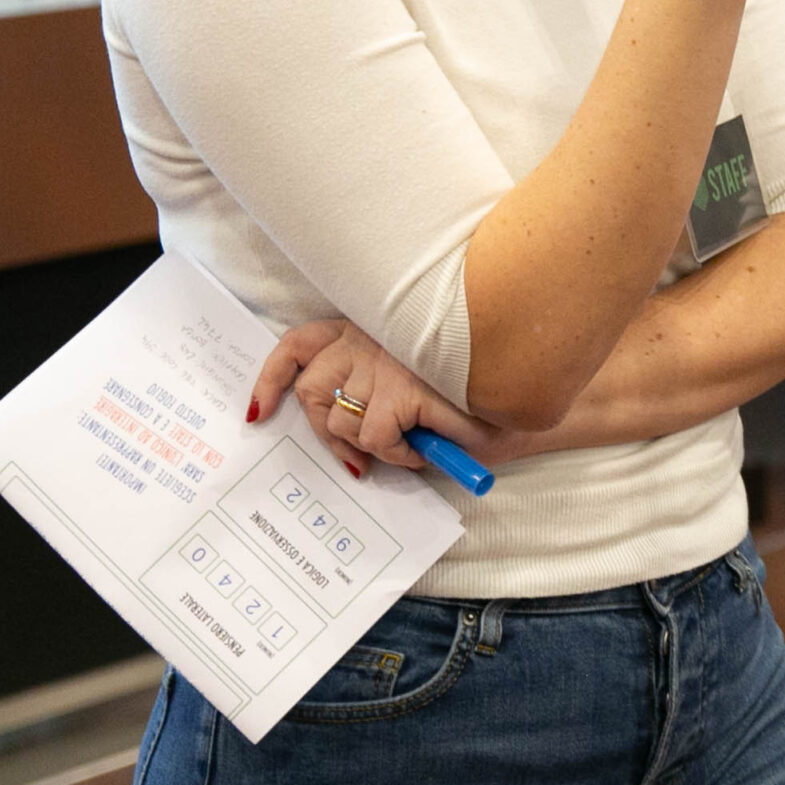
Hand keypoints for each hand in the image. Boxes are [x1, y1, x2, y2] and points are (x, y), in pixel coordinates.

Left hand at [249, 319, 544, 477]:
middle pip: (310, 393)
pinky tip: (423, 449)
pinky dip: (396, 455)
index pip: (299, 344)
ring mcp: (383, 362)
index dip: (272, 380)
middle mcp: (368, 336)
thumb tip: (338, 432)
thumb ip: (372, 390)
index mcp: (367, 325)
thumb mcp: (412, 378)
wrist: (526, 382)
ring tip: (405, 445)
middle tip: (358, 459)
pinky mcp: (402, 388)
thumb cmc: (474, 387)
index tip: (259, 411)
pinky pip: (375, 439)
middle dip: (326, 434)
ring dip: (368, 446)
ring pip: (340, 423)